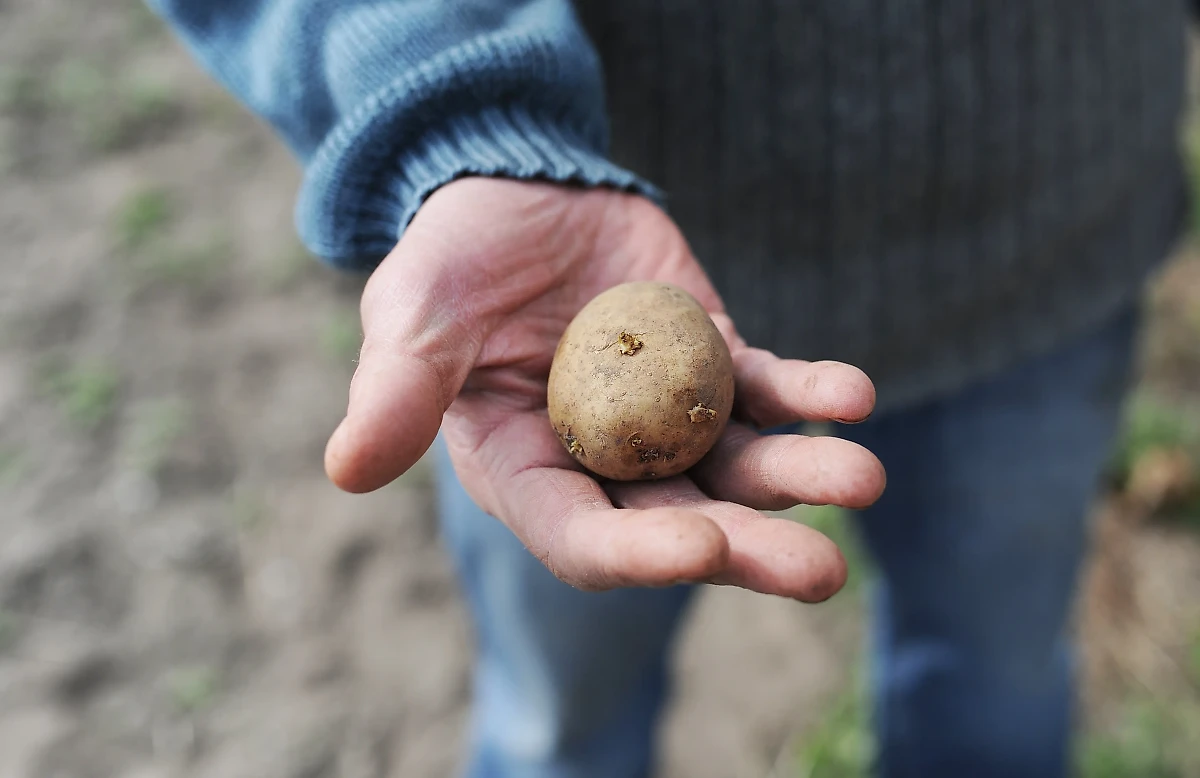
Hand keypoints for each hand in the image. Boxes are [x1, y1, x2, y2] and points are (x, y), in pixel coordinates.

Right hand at [324, 178, 884, 600]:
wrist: (519, 189)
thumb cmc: (452, 257)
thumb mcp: (413, 314)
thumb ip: (394, 390)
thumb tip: (347, 469)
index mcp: (528, 472)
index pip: (582, 538)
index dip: (639, 556)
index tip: (705, 550)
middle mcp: (605, 462)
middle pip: (681, 523)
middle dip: (749, 548)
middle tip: (821, 572)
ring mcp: (669, 415)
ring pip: (739, 464)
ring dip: (801, 474)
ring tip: (862, 476)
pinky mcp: (715, 361)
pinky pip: (769, 387)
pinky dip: (811, 393)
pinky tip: (853, 395)